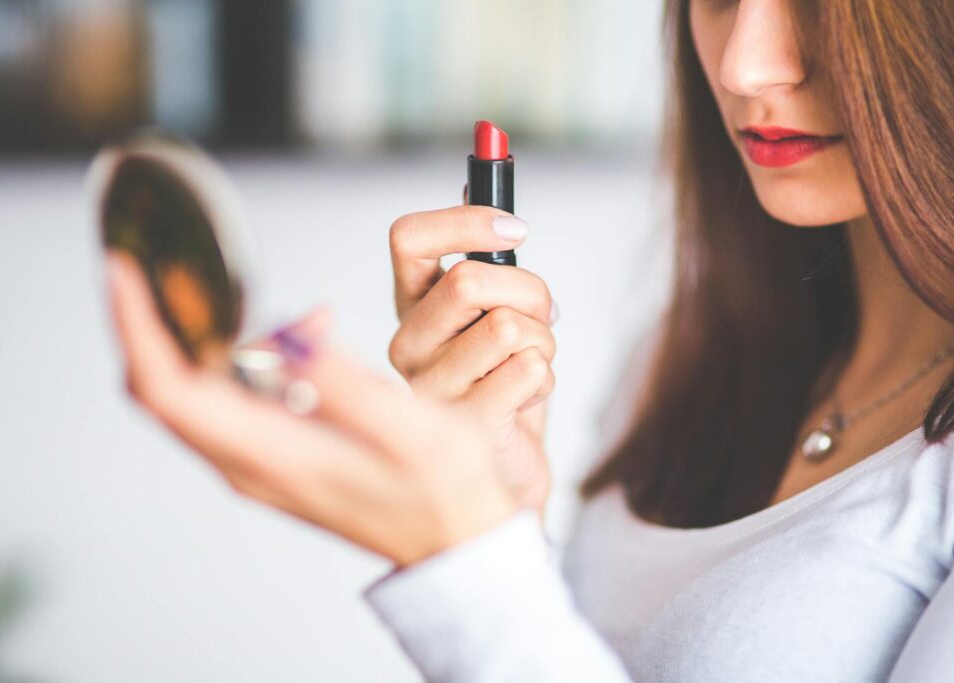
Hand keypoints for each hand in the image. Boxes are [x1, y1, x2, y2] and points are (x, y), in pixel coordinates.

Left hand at [106, 251, 516, 566]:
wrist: (454, 541)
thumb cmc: (443, 492)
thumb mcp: (412, 432)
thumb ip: (346, 385)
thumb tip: (289, 334)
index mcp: (272, 455)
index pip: (171, 389)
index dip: (139, 327)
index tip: (124, 271)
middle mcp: (248, 463)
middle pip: (163, 388)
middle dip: (148, 321)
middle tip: (157, 262)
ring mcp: (256, 463)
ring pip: (189, 393)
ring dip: (196, 335)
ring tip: (245, 295)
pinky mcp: (272, 456)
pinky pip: (226, 400)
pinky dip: (238, 354)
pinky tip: (299, 334)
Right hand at [388, 206, 556, 510]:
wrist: (507, 466)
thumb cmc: (502, 381)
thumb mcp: (494, 309)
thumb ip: (484, 254)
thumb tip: (480, 176)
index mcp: (411, 306)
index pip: (408, 238)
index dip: (465, 220)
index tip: (518, 229)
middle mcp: (407, 344)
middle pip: (470, 280)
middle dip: (531, 292)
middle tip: (542, 316)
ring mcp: (430, 388)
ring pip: (509, 327)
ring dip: (544, 341)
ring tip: (531, 364)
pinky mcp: (463, 426)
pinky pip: (529, 371)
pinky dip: (546, 379)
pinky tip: (526, 398)